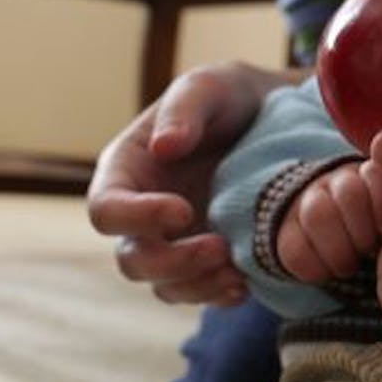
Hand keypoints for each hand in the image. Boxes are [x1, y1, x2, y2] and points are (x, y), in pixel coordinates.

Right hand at [87, 61, 297, 305]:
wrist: (275, 119)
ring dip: (198, 286)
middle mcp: (141, 214)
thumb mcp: (208, 87)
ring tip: (239, 272)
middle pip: (132, 260)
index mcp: (125, 172)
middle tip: (220, 247)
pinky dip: (218, 294)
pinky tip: (246, 284)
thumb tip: (162, 147)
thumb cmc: (228, 97)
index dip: (137, 218)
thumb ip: (184, 110)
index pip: (106, 209)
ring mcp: (173, 242)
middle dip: (172, 262)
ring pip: (164, 286)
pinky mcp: (205, 260)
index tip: (182, 210)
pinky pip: (199, 292)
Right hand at [276, 160, 381, 282]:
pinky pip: (293, 247)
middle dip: (360, 228)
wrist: (339, 238)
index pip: (377, 171)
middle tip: (368, 249)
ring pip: (317, 214)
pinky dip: (312, 267)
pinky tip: (324, 273)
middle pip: (348, 192)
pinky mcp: (287, 230)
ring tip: (347, 265)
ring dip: (337, 248)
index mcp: (374, 176)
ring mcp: (310, 201)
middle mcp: (340, 182)